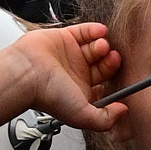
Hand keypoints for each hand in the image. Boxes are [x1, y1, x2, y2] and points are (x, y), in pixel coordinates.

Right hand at [0, 21, 127, 133]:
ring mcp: (71, 55)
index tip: (122, 75)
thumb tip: (123, 112)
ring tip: (101, 46)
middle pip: (103, 64)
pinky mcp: (64, 38)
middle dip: (111, 60)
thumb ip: (105, 119)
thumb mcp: (83, 116)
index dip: (116, 79)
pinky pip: (84, 31)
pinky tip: (100, 32)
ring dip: (102, 45)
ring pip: (95, 47)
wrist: (27, 74)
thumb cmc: (49, 96)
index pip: (106, 85)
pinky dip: (94, 30)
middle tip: (113, 57)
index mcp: (82, 92)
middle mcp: (77, 74)